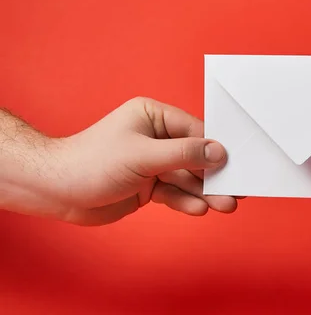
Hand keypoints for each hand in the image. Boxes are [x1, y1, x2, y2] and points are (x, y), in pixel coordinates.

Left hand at [38, 97, 236, 225]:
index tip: (239, 162)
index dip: (217, 147)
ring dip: (205, 192)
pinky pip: (174, 192)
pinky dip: (186, 201)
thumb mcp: (143, 155)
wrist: (56, 191)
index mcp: (153, 116)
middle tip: (237, 191)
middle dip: (214, 175)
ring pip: (187, 178)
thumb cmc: (92, 162)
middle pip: (195, 157)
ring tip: (226, 205)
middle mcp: (156, 137)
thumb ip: (184, 154)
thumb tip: (219, 152)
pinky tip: (199, 209)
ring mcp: (152, 163)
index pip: (194, 130)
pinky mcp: (148, 185)